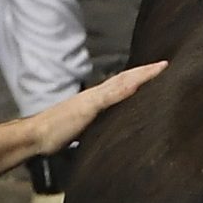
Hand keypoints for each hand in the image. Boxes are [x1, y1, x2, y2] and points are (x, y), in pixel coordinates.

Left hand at [26, 63, 163, 158]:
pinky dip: (124, 101)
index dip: (147, 72)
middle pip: (125, 80)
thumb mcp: (88, 109)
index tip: (166, 64)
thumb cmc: (60, 125)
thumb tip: (134, 83)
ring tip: (150, 82)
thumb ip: (110, 95)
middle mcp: (98, 96)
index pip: (128, 78)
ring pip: (119, 91)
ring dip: (135, 85)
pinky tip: (125, 107)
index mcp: (100, 92)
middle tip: (163, 68)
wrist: (36, 138)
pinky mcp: (88, 120)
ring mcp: (92, 107)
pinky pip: (112, 105)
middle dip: (144, 73)